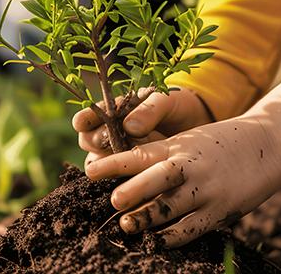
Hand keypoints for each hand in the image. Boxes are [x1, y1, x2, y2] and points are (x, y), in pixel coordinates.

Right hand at [73, 87, 213, 167]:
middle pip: (88, 140)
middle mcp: (113, 132)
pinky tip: (126, 181)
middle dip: (93, 140)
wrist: (200, 125)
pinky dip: (118, 179)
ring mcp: (122, 153)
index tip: (81, 122)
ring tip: (114, 162)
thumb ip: (149, 109)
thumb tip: (129, 127)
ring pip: (98, 161)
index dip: (83, 119)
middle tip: (106, 140)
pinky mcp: (134, 172)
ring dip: (103, 162)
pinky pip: (119, 178)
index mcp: (115, 110)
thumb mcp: (166, 100)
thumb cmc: (178, 106)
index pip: (90, 114)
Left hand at [85, 75, 280, 246]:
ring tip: (127, 226)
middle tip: (114, 201)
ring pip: (171, 208)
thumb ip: (162, 153)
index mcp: (178, 145)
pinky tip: (157, 242)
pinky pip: (192, 228)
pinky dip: (172, 238)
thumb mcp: (189, 139)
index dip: (114, 163)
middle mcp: (190, 166)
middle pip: (156, 179)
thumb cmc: (219, 142)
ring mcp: (206, 189)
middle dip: (133, 191)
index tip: (90, 171)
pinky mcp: (220, 210)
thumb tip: (126, 172)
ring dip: (147, 219)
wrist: (267, 144)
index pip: (140, 153)